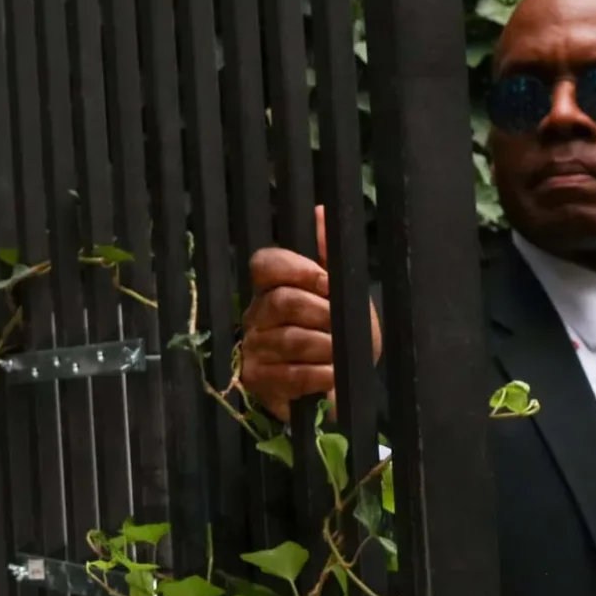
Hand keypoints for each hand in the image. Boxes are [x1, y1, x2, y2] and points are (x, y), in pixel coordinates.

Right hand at [239, 207, 382, 417]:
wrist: (337, 385)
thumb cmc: (338, 333)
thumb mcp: (341, 292)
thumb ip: (330, 255)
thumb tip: (322, 211)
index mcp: (272, 288)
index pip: (265, 264)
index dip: (297, 270)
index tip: (328, 283)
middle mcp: (256, 315)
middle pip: (283, 302)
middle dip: (322, 314)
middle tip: (342, 325)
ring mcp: (254, 348)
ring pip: (291, 339)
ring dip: (327, 347)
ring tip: (340, 353)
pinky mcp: (258, 380)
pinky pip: (292, 373)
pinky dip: (321, 374)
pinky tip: (332, 373)